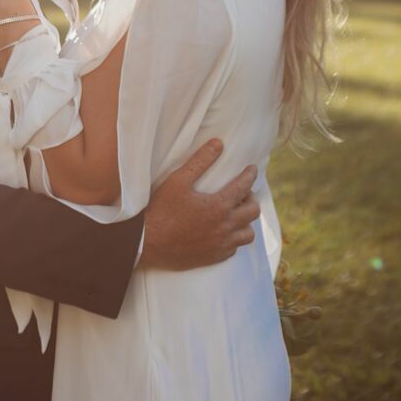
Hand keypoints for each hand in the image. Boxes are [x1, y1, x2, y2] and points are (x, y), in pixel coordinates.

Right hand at [139, 140, 259, 270]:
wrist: (147, 243)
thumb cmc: (161, 210)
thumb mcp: (178, 180)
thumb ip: (200, 161)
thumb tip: (218, 143)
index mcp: (219, 205)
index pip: (244, 186)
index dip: (250, 175)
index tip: (252, 169)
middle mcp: (225, 227)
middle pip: (253, 211)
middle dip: (251, 198)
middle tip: (242, 193)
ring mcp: (220, 245)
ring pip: (248, 234)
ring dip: (246, 222)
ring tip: (236, 214)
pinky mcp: (213, 257)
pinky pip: (234, 249)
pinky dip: (234, 238)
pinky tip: (224, 232)